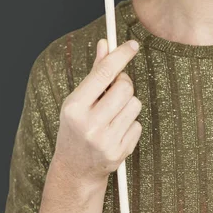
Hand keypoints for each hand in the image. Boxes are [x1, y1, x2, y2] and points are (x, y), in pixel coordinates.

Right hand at [53, 39, 141, 185]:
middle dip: (124, 84)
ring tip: (113, 114)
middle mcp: (88, 124)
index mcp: (74, 107)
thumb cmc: (76, 127)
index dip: (120, 55)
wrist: (75, 169)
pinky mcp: (119, 153)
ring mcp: (104, 141)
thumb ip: (94, 72)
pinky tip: (116, 131)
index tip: (133, 44)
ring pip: (135, 104)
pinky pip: (138, 124)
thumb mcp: (77, 100)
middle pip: (125, 88)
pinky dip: (130, 124)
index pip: (103, 73)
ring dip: (128, 105)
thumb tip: (105, 43)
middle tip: (116, 90)